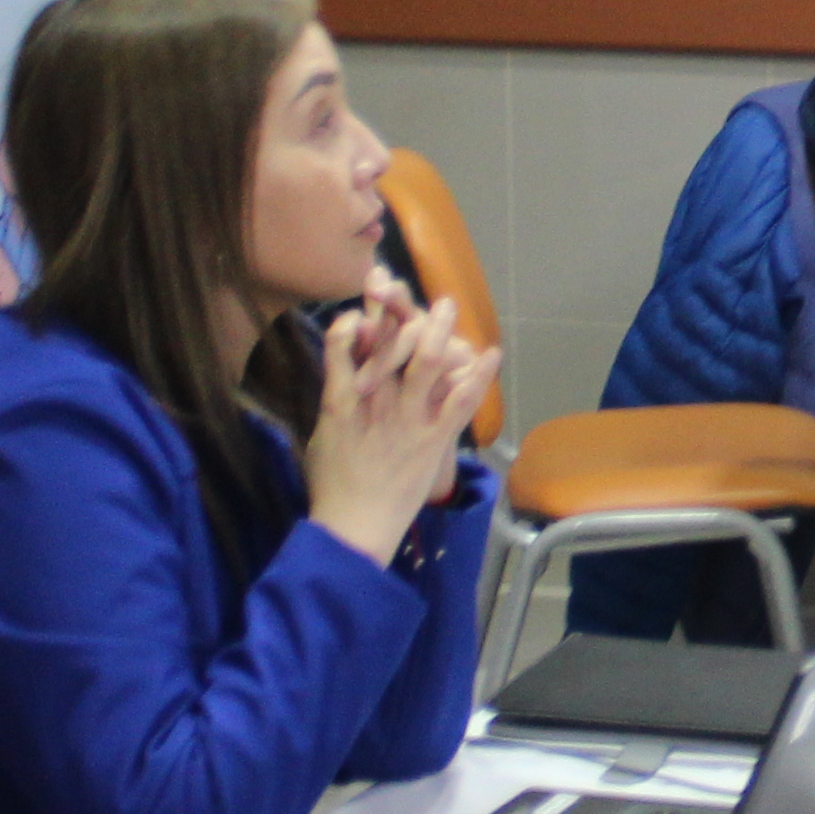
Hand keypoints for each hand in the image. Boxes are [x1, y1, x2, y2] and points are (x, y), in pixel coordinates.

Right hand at [307, 272, 494, 560]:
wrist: (355, 527)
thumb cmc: (333, 483)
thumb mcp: (323, 432)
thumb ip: (334, 396)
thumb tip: (344, 370)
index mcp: (342, 398)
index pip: (343, 341)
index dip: (359, 312)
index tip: (372, 291)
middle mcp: (376, 401)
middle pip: (387, 341)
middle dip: (398, 307)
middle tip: (404, 286)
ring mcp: (408, 419)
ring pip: (425, 364)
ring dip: (439, 330)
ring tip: (448, 306)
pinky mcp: (434, 440)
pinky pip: (461, 403)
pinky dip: (479, 377)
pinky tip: (491, 354)